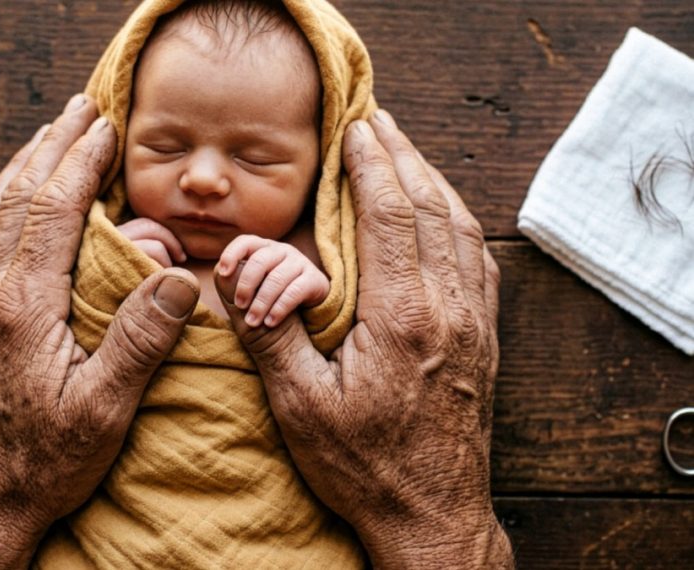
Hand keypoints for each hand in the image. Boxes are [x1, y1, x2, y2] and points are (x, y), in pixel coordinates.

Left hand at [0, 95, 199, 568]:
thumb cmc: (42, 461)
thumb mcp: (102, 410)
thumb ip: (139, 340)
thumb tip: (176, 277)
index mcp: (24, 308)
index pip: (54, 211)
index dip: (81, 162)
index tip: (106, 127)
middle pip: (17, 197)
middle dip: (50, 145)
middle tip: (78, 107)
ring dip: (22, 166)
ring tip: (47, 136)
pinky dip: (1, 202)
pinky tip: (13, 201)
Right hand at [216, 110, 511, 567]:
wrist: (433, 515)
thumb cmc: (365, 466)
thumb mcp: (301, 408)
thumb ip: (272, 336)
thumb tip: (243, 278)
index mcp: (401, 319)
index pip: (389, 217)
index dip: (372, 166)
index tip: (356, 129)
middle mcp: (447, 311)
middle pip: (430, 209)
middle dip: (402, 157)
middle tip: (378, 121)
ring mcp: (473, 324)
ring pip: (460, 229)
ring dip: (432, 182)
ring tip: (406, 152)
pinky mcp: (483, 339)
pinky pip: (479, 261)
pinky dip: (458, 222)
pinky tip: (444, 214)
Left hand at [216, 234, 329, 327]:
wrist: (306, 310)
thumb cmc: (270, 298)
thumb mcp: (250, 291)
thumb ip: (233, 284)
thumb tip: (221, 274)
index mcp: (262, 248)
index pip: (245, 242)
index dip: (232, 253)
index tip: (223, 272)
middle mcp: (282, 251)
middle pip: (260, 260)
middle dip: (246, 285)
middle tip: (240, 305)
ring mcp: (300, 263)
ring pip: (276, 278)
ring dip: (261, 302)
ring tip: (253, 321)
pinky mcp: (314, 280)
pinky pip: (294, 292)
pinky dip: (279, 308)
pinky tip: (270, 322)